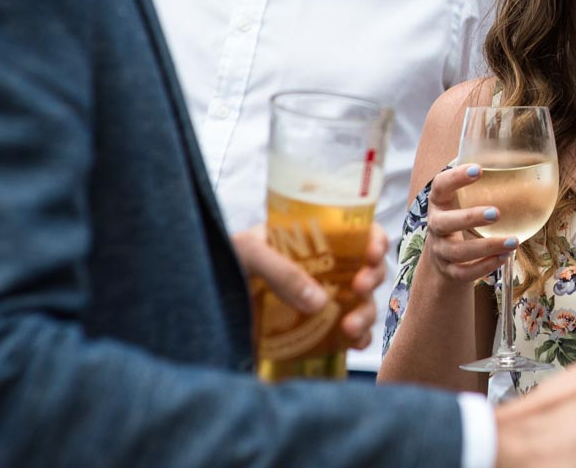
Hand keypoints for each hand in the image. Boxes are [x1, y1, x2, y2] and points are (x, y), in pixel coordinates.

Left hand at [232, 222, 388, 349]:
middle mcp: (325, 268)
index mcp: (313, 239)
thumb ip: (281, 271)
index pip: (356, 232)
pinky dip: (358, 338)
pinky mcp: (316, 329)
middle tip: (360, 288)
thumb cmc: (224, 262)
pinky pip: (348, 332)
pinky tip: (353, 343)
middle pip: (367, 268)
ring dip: (366, 313)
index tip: (372, 253)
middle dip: (373, 278)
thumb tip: (320, 302)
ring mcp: (322, 299)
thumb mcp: (249, 253)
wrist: (201, 299)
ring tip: (350, 328)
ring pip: (363, 303)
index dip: (373, 240)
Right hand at [421, 164, 516, 282]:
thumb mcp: (466, 198)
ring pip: (458, 252)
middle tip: (497, 213)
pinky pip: (465, 273)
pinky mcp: (450, 271)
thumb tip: (529, 157)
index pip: (440, 186)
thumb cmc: (462, 217)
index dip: (456, 177)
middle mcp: (436, 226)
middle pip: (444, 223)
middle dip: (470, 218)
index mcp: (440, 202)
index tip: (479, 170)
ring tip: (513, 242)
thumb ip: (488, 182)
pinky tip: (504, 257)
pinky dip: (485, 267)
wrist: (444, 256)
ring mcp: (441, 250)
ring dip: (486, 247)